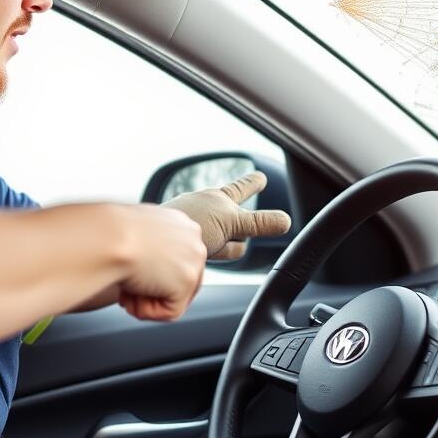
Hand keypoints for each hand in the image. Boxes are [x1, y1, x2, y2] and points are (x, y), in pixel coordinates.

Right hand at [111, 204, 206, 321]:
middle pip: (179, 279)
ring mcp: (194, 260)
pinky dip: (148, 311)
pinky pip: (171, 311)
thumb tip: (149, 265)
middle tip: (127, 288)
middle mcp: (193, 238)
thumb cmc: (110, 232)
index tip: (133, 275)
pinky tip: (131, 296)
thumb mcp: (135, 233)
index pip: (177, 259)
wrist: (108, 237)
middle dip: (152, 289)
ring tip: (126, 290)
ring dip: (146, 299)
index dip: (152, 274)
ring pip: (175, 296)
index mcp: (180, 222)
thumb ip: (150, 247)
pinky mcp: (188, 281)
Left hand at [161, 171, 291, 260]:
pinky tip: (199, 261)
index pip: (242, 190)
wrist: (150, 237)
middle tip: (247, 202)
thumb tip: (287, 220)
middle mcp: (205, 209)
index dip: (252, 184)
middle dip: (238, 214)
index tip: (261, 177)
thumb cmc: (189, 222)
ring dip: (223, 244)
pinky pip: (201, 251)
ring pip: (218, 237)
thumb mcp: (232, 222)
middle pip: (230, 216)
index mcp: (219, 200)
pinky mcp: (179, 245)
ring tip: (216, 248)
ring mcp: (191, 226)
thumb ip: (259, 223)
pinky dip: (204, 255)